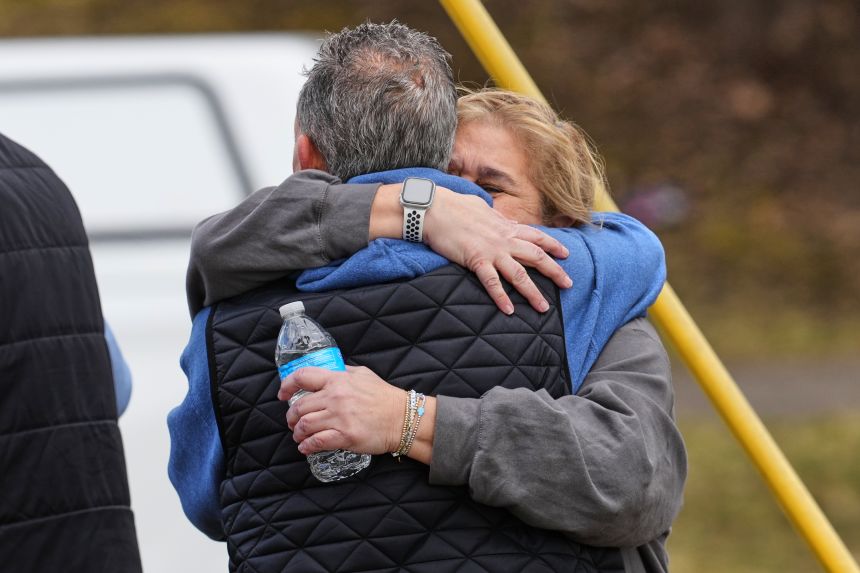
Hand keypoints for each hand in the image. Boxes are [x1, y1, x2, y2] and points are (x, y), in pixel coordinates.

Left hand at [278, 365, 403, 455]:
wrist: (402, 418)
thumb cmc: (383, 396)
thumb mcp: (363, 374)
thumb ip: (343, 372)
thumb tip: (327, 372)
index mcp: (337, 379)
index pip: (302, 377)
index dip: (287, 385)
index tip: (282, 394)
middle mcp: (335, 397)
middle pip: (299, 406)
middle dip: (291, 416)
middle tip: (293, 422)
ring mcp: (339, 417)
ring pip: (304, 426)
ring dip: (297, 433)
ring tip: (299, 436)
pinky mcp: (344, 436)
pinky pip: (316, 442)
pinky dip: (307, 446)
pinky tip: (306, 448)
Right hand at [423, 188, 571, 314]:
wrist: (434, 209)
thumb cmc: (455, 207)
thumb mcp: (483, 209)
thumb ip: (497, 218)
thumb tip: (505, 220)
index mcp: (505, 226)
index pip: (536, 236)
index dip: (553, 245)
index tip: (566, 254)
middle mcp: (503, 239)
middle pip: (536, 257)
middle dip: (554, 271)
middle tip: (568, 284)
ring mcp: (491, 250)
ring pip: (519, 274)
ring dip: (533, 292)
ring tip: (543, 307)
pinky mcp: (476, 260)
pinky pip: (492, 282)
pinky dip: (501, 297)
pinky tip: (508, 310)